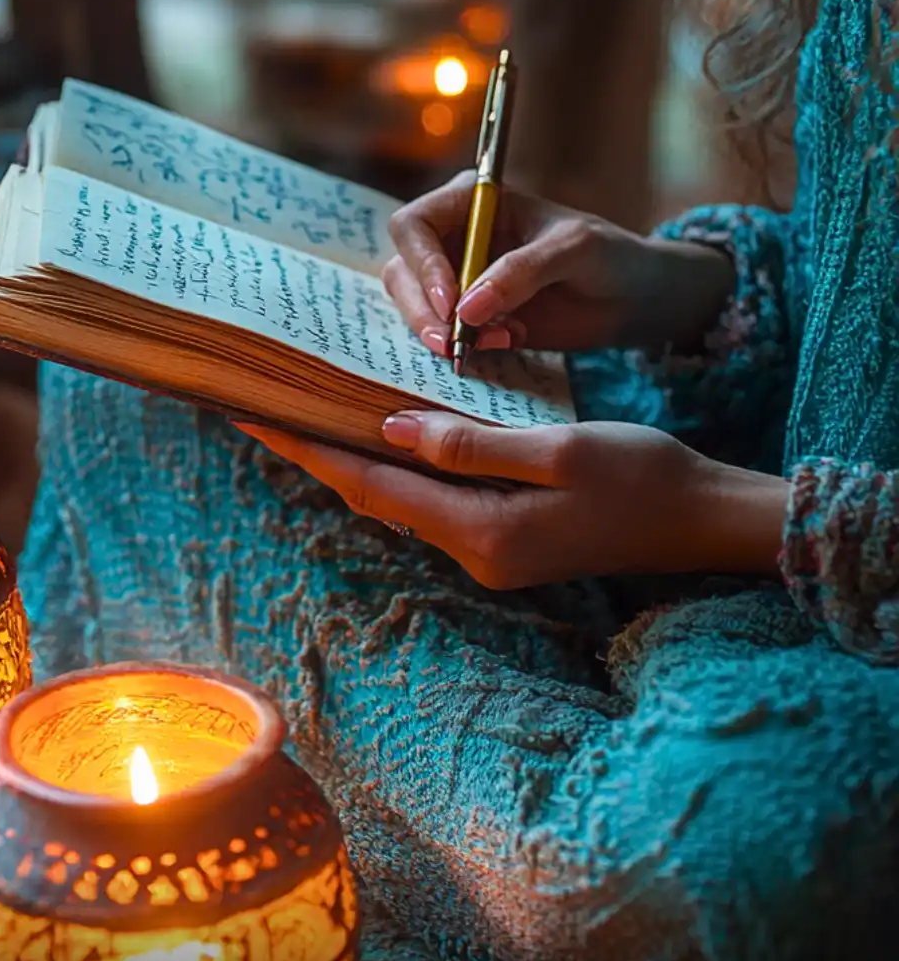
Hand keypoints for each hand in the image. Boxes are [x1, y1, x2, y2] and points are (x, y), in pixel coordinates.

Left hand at [234, 413, 788, 587]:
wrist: (705, 522)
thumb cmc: (644, 476)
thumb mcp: (560, 449)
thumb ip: (472, 444)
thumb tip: (393, 426)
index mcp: (484, 534)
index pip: (373, 485)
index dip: (310, 449)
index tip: (254, 414)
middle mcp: (476, 555)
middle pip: (376, 497)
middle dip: (318, 452)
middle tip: (262, 405)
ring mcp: (491, 554)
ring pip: (402, 500)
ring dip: (356, 458)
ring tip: (307, 412)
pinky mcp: (507, 541)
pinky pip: (434, 501)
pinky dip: (400, 466)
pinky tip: (384, 432)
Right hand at [383, 174, 733, 356]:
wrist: (633, 298)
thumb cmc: (608, 255)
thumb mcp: (573, 250)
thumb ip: (521, 272)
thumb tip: (466, 309)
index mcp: (471, 201)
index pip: (413, 226)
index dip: (423, 265)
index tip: (451, 304)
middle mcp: (454, 238)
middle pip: (403, 272)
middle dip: (423, 310)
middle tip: (452, 342)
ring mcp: (457, 281)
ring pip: (415, 308)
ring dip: (441, 333)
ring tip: (492, 343)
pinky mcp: (470, 319)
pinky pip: (442, 336)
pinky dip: (464, 348)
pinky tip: (507, 344)